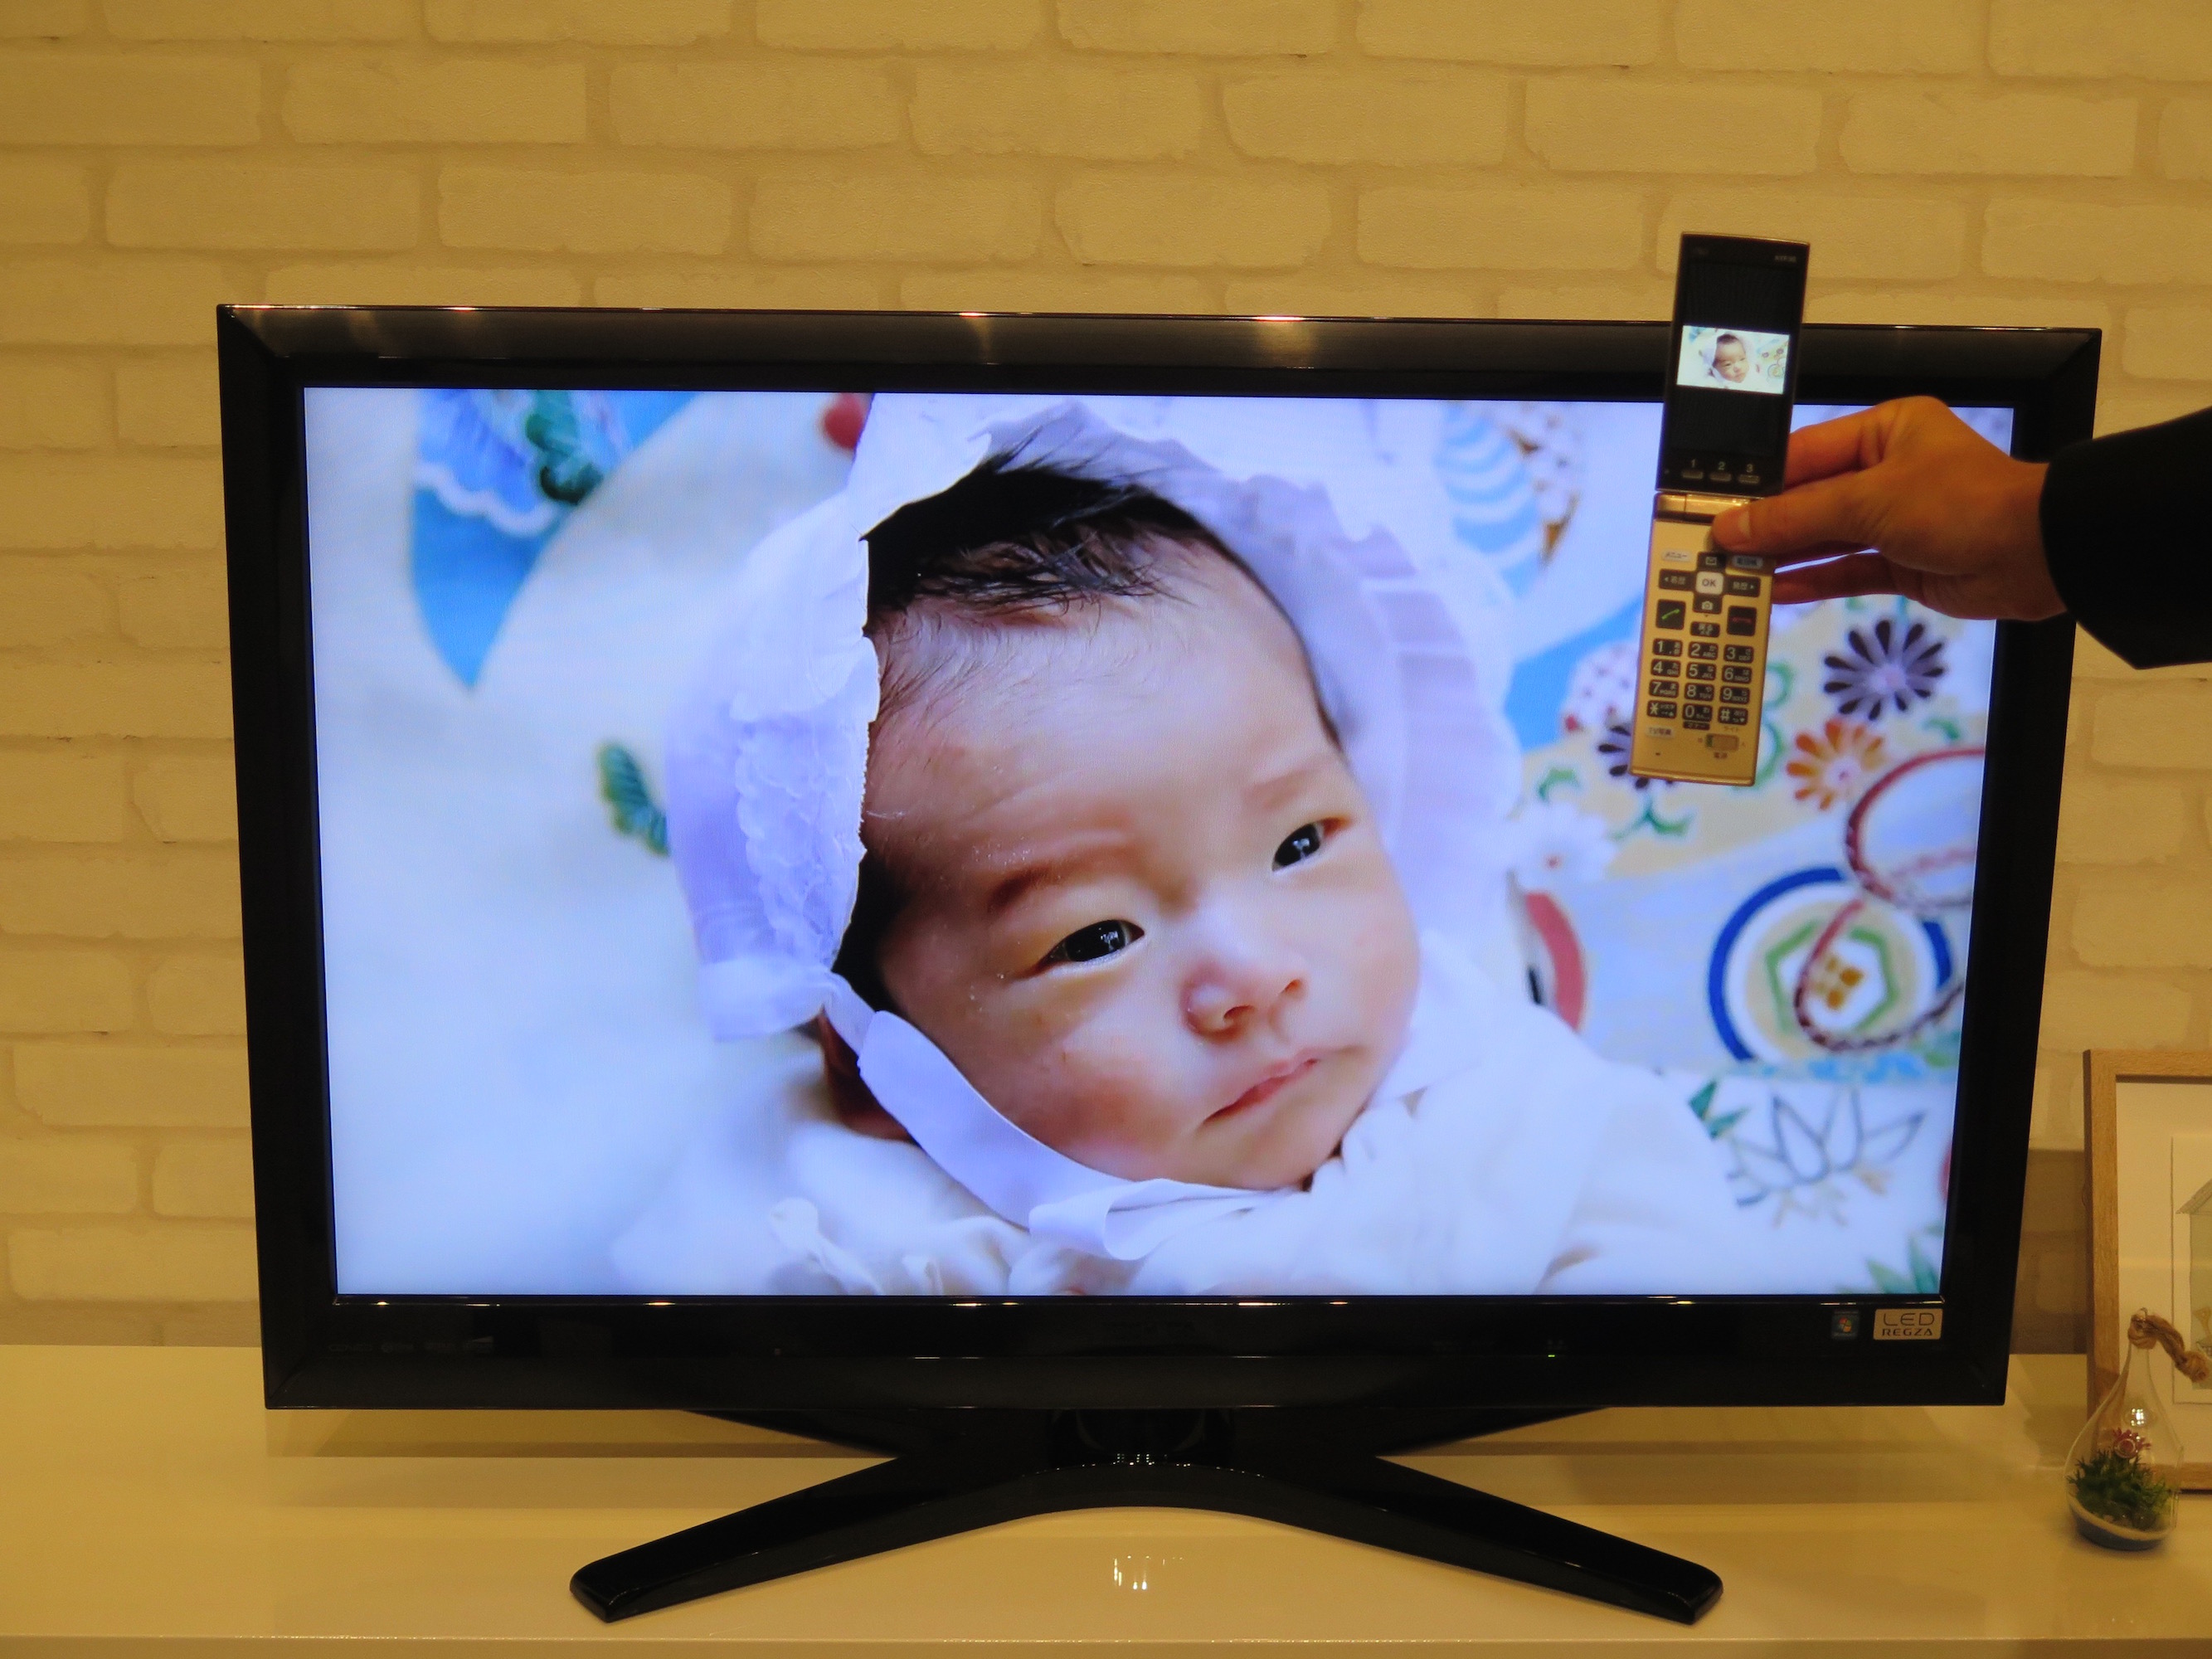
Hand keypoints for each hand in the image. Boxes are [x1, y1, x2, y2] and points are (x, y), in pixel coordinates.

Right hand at [1710, 396, 2063, 620]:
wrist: (2037, 555)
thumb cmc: (1958, 504)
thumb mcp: (1869, 500)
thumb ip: (1795, 518)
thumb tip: (1731, 528)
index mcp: (1884, 432)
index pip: (1803, 455)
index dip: (1756, 484)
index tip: (1711, 507)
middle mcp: (1886, 471)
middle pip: (1810, 499)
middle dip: (1765, 525)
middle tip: (1713, 548)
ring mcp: (1895, 520)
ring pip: (1826, 538)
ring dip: (1784, 557)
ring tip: (1734, 574)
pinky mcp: (1903, 564)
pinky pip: (1847, 570)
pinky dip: (1813, 581)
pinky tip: (1774, 591)